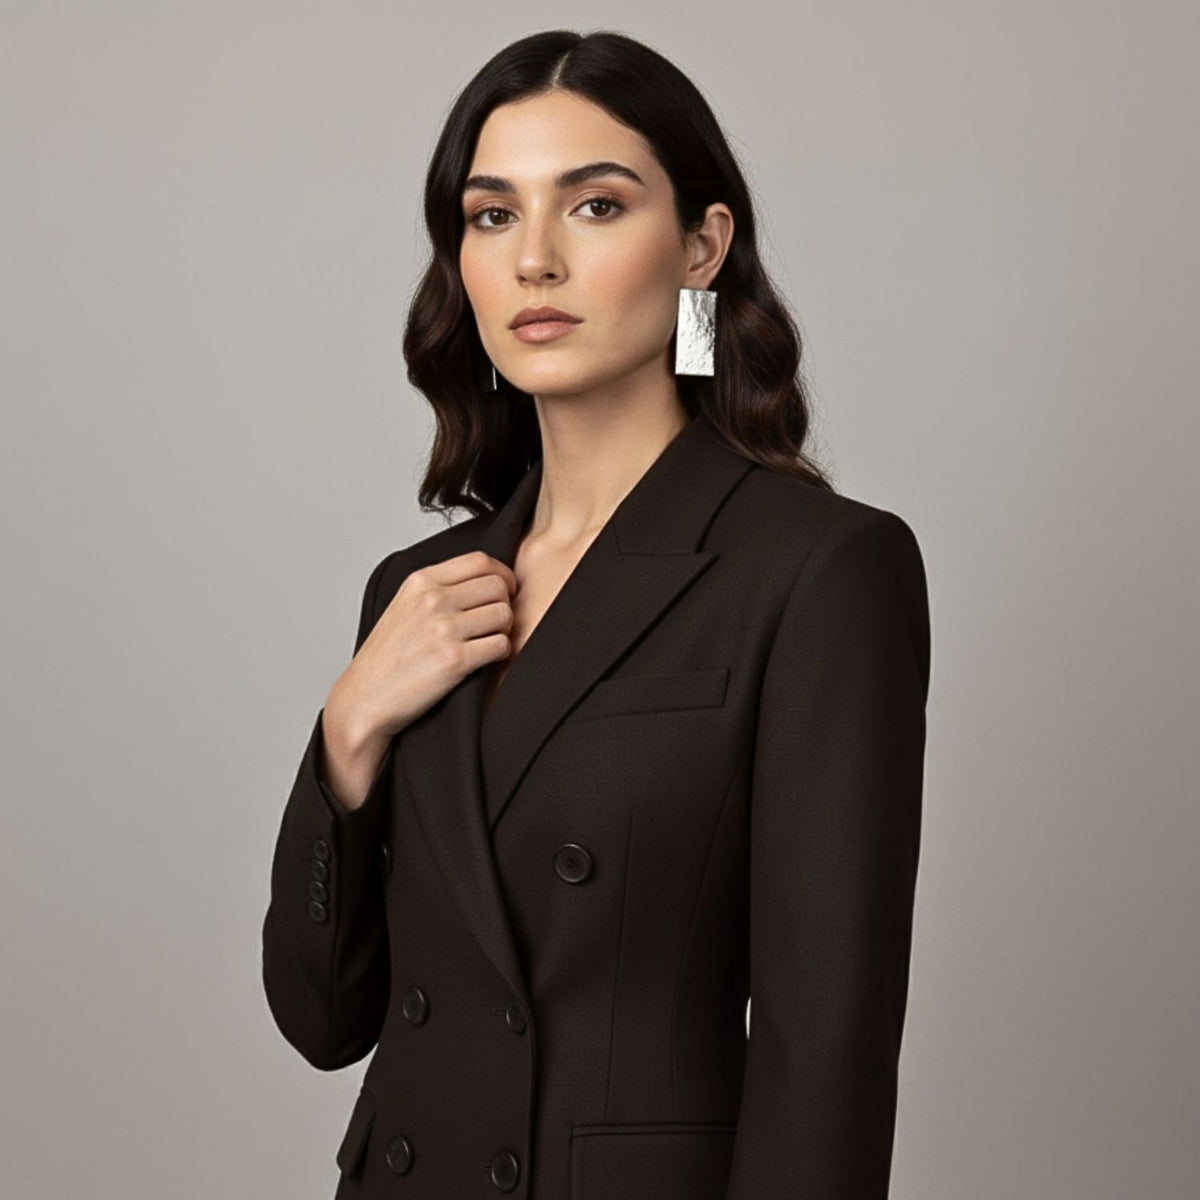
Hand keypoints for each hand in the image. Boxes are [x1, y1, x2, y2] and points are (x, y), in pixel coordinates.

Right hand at [327, 549, 517, 749]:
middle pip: (498, 585)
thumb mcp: (403, 606)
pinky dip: (501, 653)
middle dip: (506, 603)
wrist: (364, 699)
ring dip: (504, 629)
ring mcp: (444, 629)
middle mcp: (433, 600)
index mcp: (421, 582)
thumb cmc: (385, 659)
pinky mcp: (455, 659)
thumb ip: (437, 588)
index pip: (480, 561)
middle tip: (497, 621)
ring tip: (489, 640)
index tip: (504, 589)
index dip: (502, 574)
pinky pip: (501, 645)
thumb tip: (483, 580)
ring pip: (504, 614)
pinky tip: (486, 658)